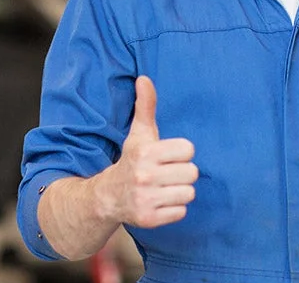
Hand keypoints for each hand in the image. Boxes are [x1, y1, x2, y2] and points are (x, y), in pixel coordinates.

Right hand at [95, 75, 197, 227]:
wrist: (106, 197)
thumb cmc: (132, 160)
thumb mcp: (139, 134)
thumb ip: (145, 106)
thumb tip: (144, 78)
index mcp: (145, 153)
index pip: (188, 149)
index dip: (181, 152)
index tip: (168, 156)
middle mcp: (144, 176)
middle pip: (192, 172)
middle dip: (182, 173)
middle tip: (167, 173)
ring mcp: (146, 199)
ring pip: (189, 193)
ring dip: (179, 191)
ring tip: (164, 188)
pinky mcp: (149, 220)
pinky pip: (181, 212)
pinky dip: (174, 209)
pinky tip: (160, 202)